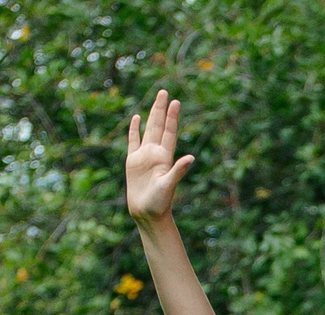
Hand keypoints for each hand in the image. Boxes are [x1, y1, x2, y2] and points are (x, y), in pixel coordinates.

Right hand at [126, 90, 196, 224]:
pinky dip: (135, 129)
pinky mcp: (133, 161)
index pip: (169, 132)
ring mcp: (144, 156)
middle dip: (161, 109)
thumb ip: (178, 170)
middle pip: (159, 126)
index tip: (175, 102)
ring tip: (156, 100)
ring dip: (151, 115)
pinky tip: (136, 118)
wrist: (146, 213)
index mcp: (165, 157)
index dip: (172, 117)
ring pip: (148, 130)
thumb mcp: (169, 185)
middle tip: (165, 92)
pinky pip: (133, 141)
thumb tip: (191, 157)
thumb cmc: (159, 203)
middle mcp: (155, 153)